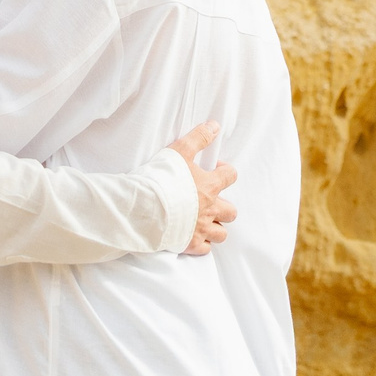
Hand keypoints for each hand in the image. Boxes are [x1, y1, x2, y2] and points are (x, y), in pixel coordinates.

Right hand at [168, 121, 238, 255]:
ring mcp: (201, 229)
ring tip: (204, 220)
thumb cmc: (160, 179)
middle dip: (224, 206)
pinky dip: (202, 243)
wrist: (144, 207)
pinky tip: (193, 236)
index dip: (225, 171)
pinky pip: (205, 249)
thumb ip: (198, 138)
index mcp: (210, 186)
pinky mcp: (189, 244)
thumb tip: (214, 126)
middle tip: (209, 200)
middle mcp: (210, 209)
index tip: (213, 170)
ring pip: (222, 233)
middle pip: (231, 211)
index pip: (231, 176)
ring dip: (216, 227)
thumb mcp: (179, 151)